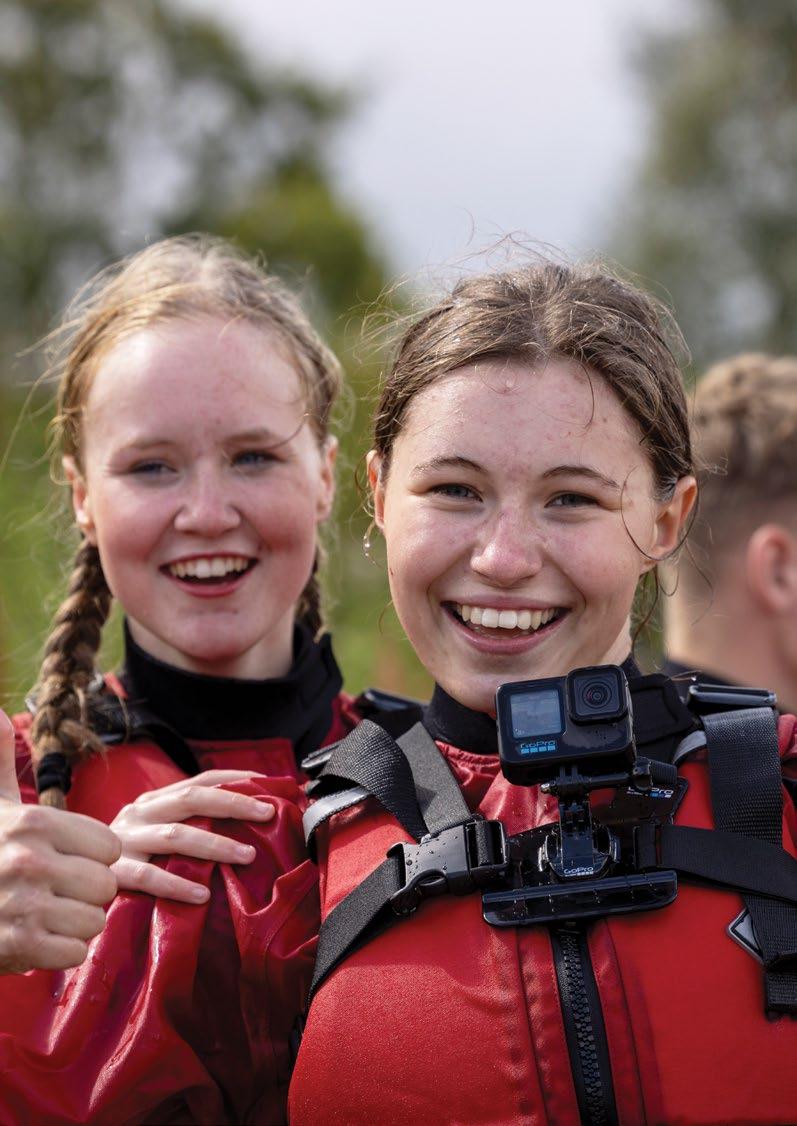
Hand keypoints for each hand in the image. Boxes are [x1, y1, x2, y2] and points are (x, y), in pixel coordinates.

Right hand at [0, 710, 120, 972]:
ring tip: (44, 914)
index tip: (65, 860)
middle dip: (86, 893)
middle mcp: (31, 860)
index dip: (92, 858)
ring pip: (95, 920)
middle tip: (56, 892)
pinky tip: (34, 939)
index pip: (110, 846)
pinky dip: (59, 952)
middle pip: (107, 884)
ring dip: (74, 924)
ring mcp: (25, 905)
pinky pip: (75, 952)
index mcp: (34, 822)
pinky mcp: (18, 947)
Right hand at [110, 770, 274, 903]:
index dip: (234, 780)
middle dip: (233, 804)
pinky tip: (202, 895)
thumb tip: (248, 827)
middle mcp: (140, 813)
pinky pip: (148, 877)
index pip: (199, 781)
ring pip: (175, 836)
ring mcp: (125, 841)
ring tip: (247, 856)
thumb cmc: (129, 862)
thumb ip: (191, 827)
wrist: (72, 882)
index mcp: (154, 802)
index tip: (269, 785)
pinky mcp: (113, 874)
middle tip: (267, 813)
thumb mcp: (156, 835)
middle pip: (191, 799)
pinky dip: (176, 884)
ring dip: (215, 845)